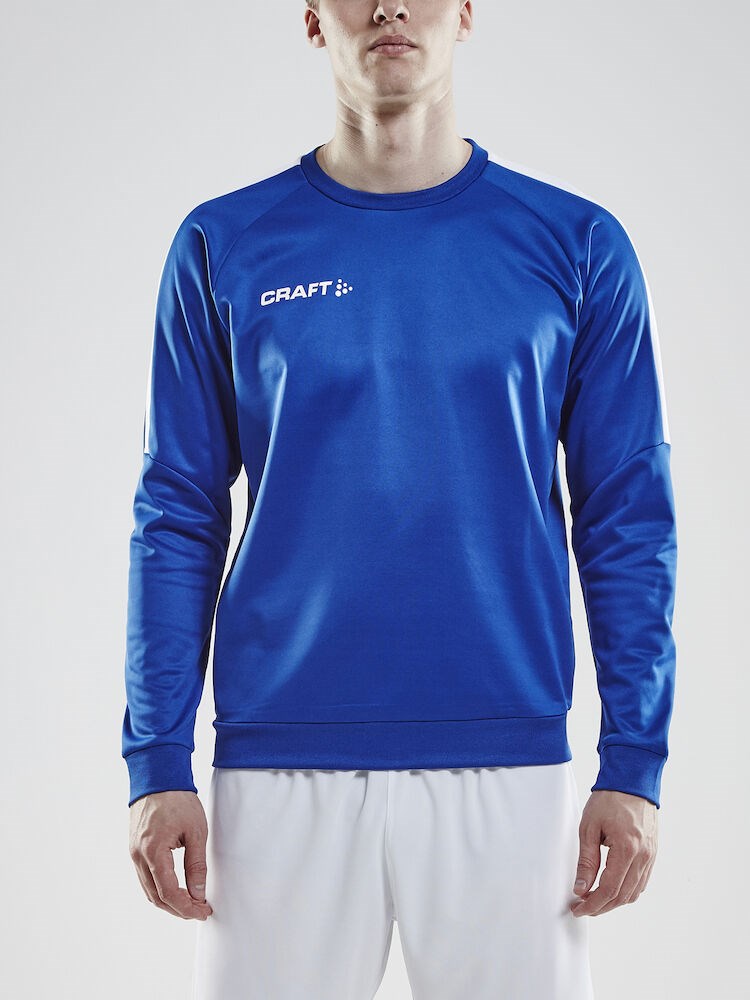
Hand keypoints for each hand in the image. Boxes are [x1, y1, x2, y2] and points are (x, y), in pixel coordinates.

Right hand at [128, 790, 213, 919]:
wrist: (158, 776)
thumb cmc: (178, 799)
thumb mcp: (196, 831)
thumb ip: (196, 864)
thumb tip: (198, 893)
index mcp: (153, 852)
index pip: (169, 893)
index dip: (187, 907)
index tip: (203, 911)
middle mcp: (139, 856)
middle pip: (156, 897)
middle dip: (178, 909)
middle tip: (200, 910)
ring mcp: (133, 853)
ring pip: (149, 890)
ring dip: (168, 901)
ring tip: (191, 902)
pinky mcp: (134, 849)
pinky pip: (145, 878)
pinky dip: (160, 889)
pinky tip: (176, 888)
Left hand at [569, 789, 657, 917]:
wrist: (632, 781)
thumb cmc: (610, 799)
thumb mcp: (589, 827)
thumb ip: (586, 860)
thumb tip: (581, 888)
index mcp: (627, 849)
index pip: (609, 889)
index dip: (592, 904)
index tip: (578, 908)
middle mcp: (643, 856)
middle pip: (623, 896)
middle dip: (601, 907)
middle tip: (583, 907)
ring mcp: (651, 856)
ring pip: (634, 892)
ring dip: (614, 901)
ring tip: (594, 899)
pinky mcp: (653, 853)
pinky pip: (641, 881)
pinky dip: (626, 890)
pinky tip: (612, 887)